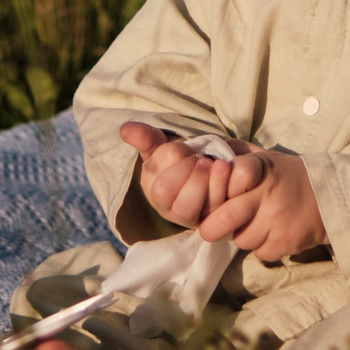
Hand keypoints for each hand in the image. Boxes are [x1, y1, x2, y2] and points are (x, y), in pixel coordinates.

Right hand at [121, 121, 251, 229]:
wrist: (211, 168)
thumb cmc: (184, 159)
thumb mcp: (164, 145)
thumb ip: (146, 137)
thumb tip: (125, 129)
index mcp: (151, 187)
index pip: (150, 174)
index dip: (172, 158)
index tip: (185, 148)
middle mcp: (166, 208)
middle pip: (163, 193)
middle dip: (184, 170)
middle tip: (201, 158)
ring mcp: (188, 218)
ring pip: (186, 209)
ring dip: (201, 182)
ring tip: (214, 164)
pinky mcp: (210, 220)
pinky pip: (212, 212)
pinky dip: (220, 188)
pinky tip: (224, 171)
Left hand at [198, 149, 327, 263]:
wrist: (328, 196)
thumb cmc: (284, 177)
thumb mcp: (262, 156)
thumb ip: (233, 151)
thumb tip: (198, 150)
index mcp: (261, 168)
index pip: (231, 175)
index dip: (220, 185)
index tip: (221, 191)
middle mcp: (269, 193)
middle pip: (226, 217)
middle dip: (211, 227)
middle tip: (210, 228)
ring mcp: (278, 220)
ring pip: (240, 239)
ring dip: (240, 235)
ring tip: (253, 224)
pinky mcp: (285, 242)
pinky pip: (258, 252)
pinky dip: (260, 247)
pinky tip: (270, 234)